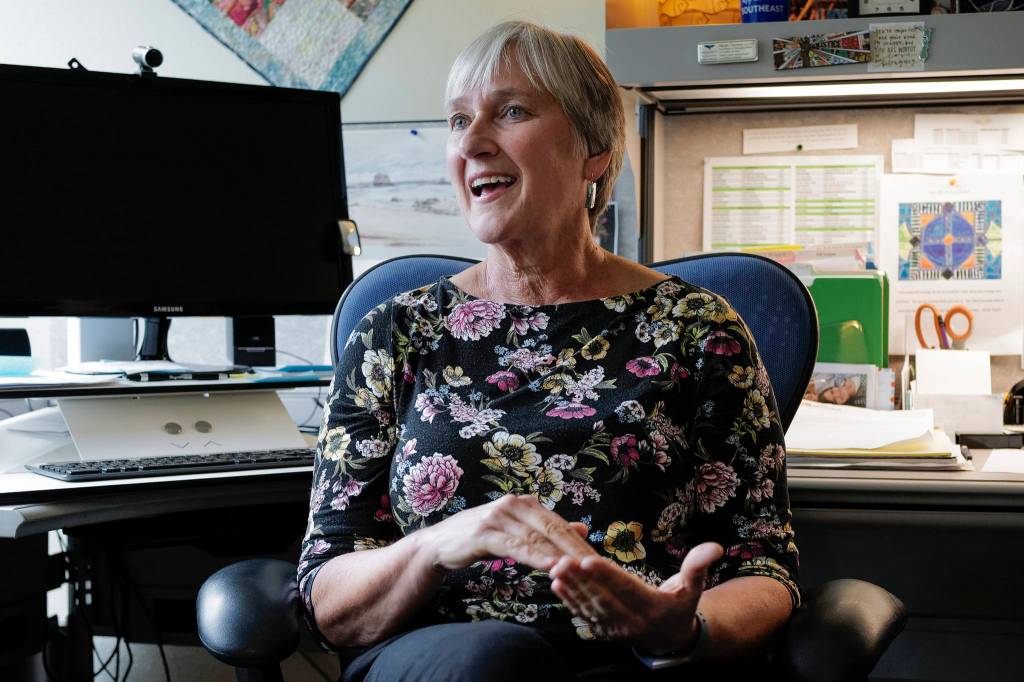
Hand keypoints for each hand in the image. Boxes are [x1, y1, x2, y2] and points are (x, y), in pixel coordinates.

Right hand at [419, 494, 594, 572]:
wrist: (440, 544)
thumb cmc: (482, 539)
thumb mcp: (518, 533)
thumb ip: (547, 531)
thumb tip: (582, 529)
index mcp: (525, 503)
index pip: (559, 524)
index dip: (579, 543)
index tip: (598, 562)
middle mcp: (514, 504)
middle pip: (552, 528)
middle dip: (575, 549)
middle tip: (596, 567)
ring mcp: (499, 516)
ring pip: (536, 537)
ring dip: (559, 554)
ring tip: (579, 569)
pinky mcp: (485, 532)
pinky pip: (516, 545)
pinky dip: (535, 556)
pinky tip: (550, 566)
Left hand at [550, 542, 723, 654]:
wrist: (670, 640)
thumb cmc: (681, 606)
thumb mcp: (693, 588)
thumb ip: (698, 566)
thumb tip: (715, 546)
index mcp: (652, 607)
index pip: (626, 588)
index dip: (607, 575)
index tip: (588, 560)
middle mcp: (631, 620)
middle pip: (602, 598)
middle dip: (581, 580)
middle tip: (561, 560)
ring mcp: (615, 628)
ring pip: (590, 607)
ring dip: (571, 588)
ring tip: (556, 569)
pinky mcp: (603, 630)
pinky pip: (584, 615)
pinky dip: (569, 600)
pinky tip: (556, 584)